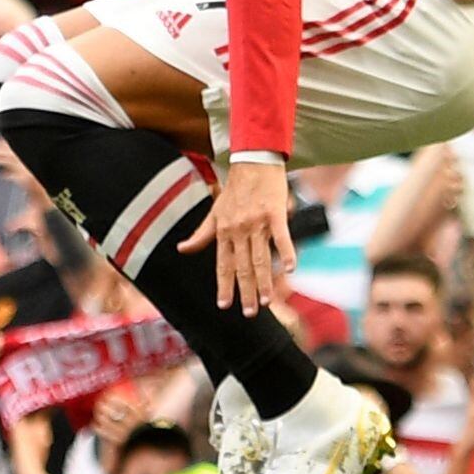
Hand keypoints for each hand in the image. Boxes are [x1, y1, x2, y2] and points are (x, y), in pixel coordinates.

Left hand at [182, 160, 295, 311]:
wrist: (253, 161)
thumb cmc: (235, 188)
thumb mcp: (214, 211)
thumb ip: (201, 234)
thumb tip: (181, 249)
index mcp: (223, 231)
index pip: (222, 264)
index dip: (224, 285)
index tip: (224, 305)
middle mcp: (238, 230)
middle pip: (242, 266)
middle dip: (245, 292)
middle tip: (250, 312)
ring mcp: (257, 222)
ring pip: (260, 257)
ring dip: (264, 281)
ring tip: (267, 300)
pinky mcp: (275, 213)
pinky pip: (281, 237)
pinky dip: (286, 252)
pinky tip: (291, 269)